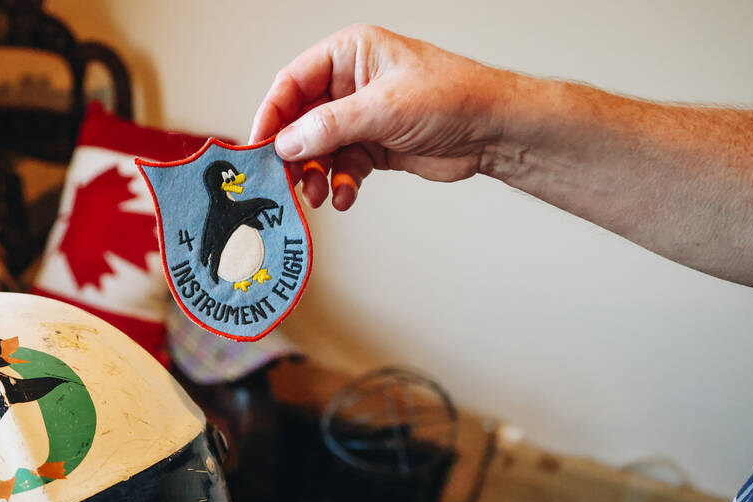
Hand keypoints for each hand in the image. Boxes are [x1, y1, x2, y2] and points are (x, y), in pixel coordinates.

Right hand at [250, 24, 513, 210]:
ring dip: (317, 175)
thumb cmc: (451, 97)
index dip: (272, 114)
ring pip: (320, 149)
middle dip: (295, 154)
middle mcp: (351, 83)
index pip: (293, 82)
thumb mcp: (383, 108)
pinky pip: (343, 167)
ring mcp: (362, 116)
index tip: (259, 147)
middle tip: (287, 182)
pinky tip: (345, 196)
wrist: (493, 130)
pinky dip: (341, 184)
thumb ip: (330, 126)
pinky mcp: (375, 146)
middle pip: (302, 120)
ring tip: (320, 194)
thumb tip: (287, 143)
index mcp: (350, 54)